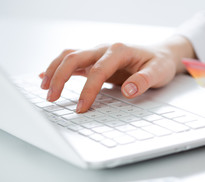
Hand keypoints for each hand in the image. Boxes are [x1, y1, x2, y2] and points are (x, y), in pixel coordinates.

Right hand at [39, 36, 194, 112]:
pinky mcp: (95, 60)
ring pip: (69, 56)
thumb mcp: (158, 73)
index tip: (81, 109)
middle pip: (75, 57)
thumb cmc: (159, 63)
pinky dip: (58, 68)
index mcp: (119, 51)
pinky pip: (72, 61)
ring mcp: (98, 53)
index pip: (97, 71)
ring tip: (44, 88)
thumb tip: (128, 90)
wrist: (161, 54)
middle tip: (52, 98)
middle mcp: (105, 48)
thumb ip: (144, 81)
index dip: (87, 90)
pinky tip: (46, 76)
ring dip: (54, 70)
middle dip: (60, 77)